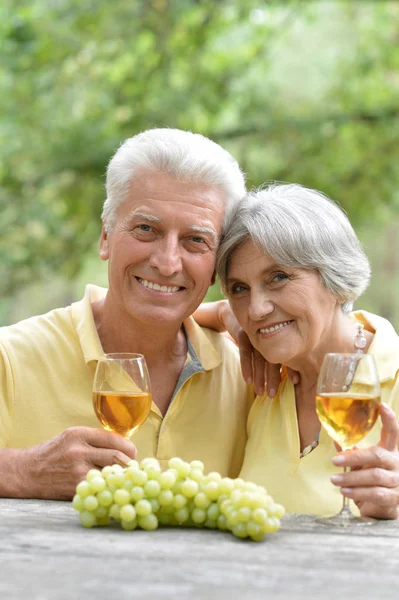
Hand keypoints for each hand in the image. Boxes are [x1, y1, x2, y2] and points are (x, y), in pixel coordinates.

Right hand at [12, 426, 136, 499]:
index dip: (128, 446)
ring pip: (111, 474)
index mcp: (79, 434)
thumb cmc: (54, 453)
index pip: (114, 438)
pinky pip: (100, 488)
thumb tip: (125, 445)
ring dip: (121, 476)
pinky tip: (112, 488)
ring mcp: (77, 471)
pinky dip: (109, 488)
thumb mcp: (72, 437)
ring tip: (125, 476)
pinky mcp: (75, 488)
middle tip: (133, 466)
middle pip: (116, 456)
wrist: (28, 472)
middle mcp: (78, 451)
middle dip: (130, 462)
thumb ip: (95, 439)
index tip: (132, 451)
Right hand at [218, 300, 299, 395]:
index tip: (295, 382)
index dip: (291, 368)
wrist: (234, 313)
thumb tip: (291, 376)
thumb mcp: (265, 340)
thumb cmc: (253, 331)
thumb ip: (275, 353)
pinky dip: (247, 368)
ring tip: (260, 392)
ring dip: (260, 377)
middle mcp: (269, 335)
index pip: (286, 354)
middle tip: (273, 395)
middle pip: (273, 359)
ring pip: (259, 358)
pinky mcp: (243, 333)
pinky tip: (248, 381)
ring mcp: (256, 334)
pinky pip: (245, 353)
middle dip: (273, 378)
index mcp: (278, 337)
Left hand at [331, 403, 398, 518]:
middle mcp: (397, 462)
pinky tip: (344, 491)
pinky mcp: (393, 497)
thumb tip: (335, 437)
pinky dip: (358, 492)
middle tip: (334, 460)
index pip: (393, 432)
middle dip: (354, 457)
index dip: (389, 419)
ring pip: (374, 476)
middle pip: (377, 455)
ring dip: (351, 478)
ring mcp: (397, 481)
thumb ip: (352, 452)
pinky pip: (375, 493)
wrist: (383, 506)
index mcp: (390, 450)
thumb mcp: (362, 463)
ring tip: (334, 479)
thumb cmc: (372, 479)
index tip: (381, 405)